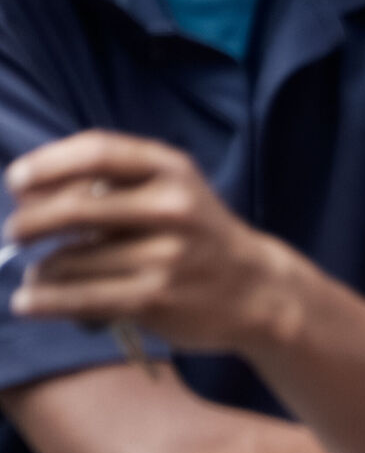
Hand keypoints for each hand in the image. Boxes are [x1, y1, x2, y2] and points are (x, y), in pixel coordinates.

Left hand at [5, 131, 288, 352]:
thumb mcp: (171, 189)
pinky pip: (81, 300)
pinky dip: (43, 301)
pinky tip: (26, 301)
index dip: (50, 163)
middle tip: (15, 230)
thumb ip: (116, 183)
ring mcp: (163, 254)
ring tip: (33, 273)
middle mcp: (169, 205)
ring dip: (38, 269)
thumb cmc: (196, 232)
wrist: (252, 287)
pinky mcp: (154, 299)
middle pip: (76, 207)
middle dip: (31, 220)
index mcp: (171, 167)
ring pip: (72, 260)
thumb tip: (34, 190)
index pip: (99, 151)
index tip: (16, 178)